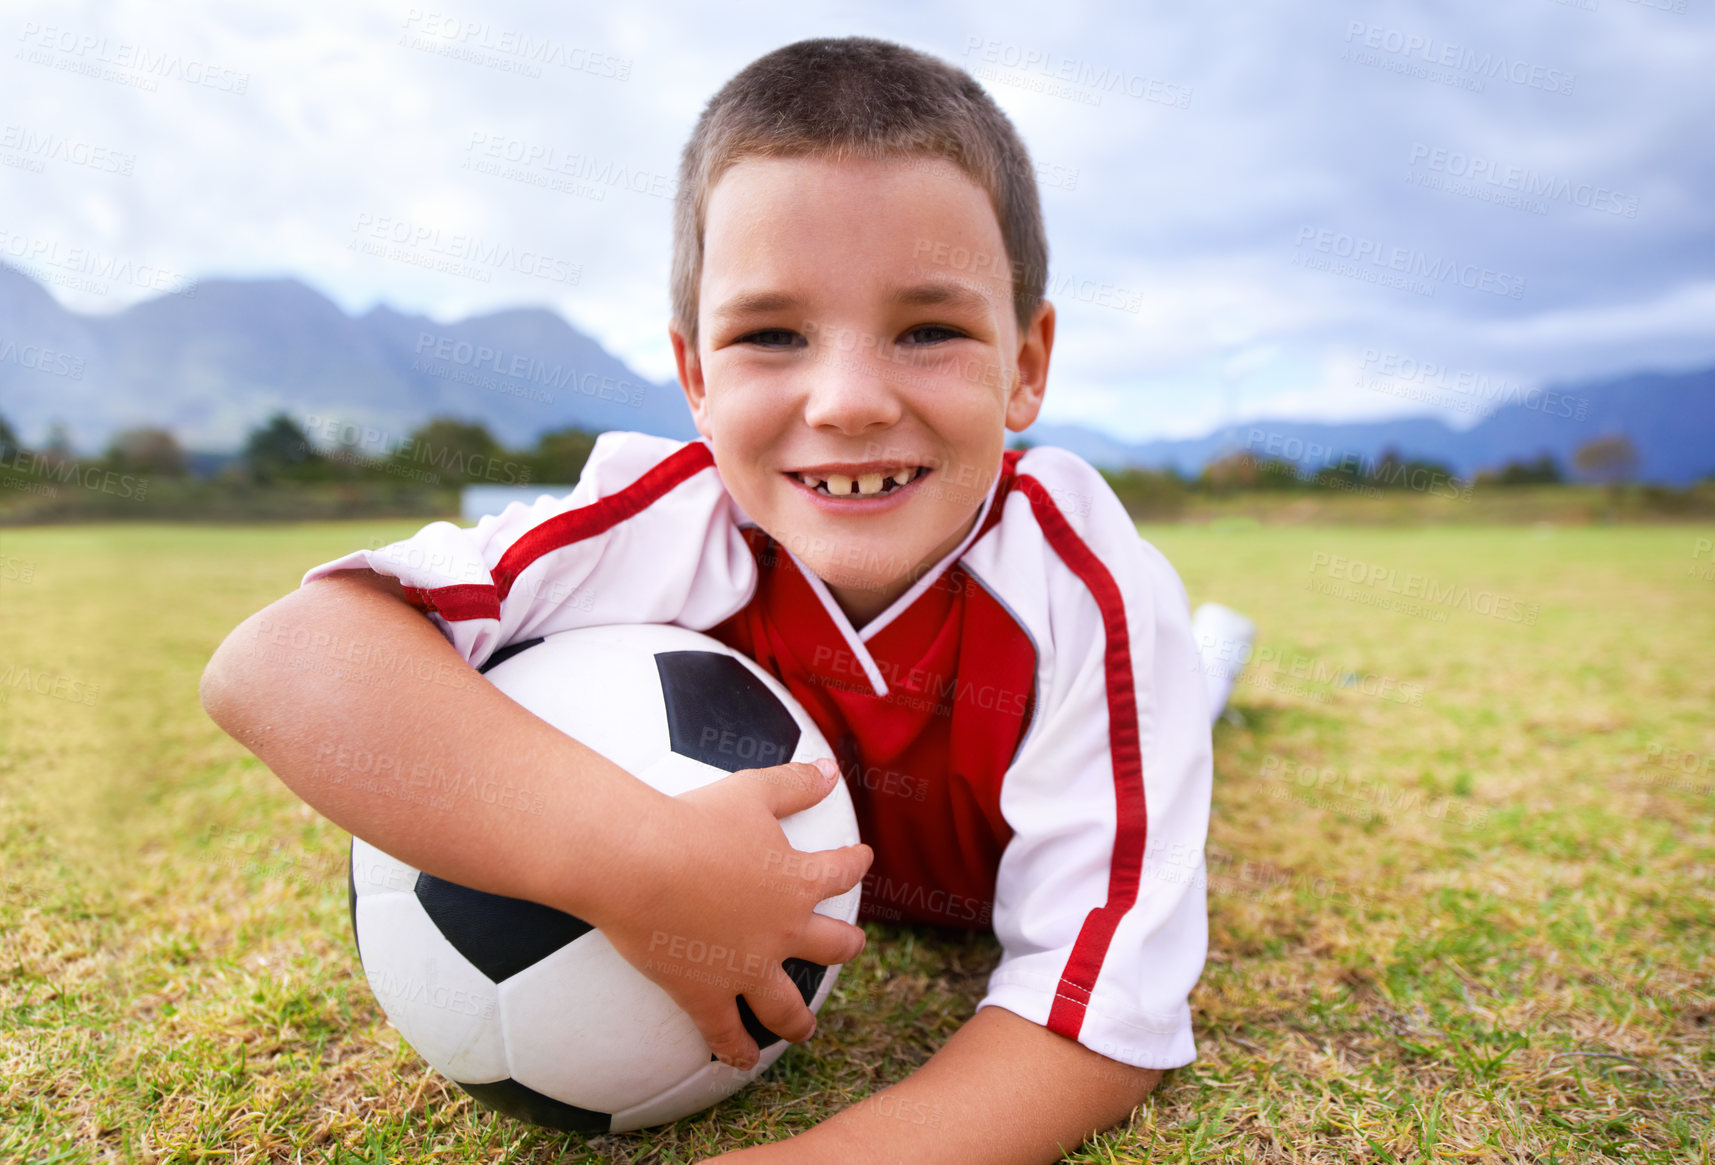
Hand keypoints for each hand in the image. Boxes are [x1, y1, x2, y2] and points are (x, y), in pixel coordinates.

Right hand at [597, 757, 871, 1069]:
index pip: (841, 871)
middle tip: (849, 946)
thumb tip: (828, 769)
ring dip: (799, 1020)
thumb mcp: (751, 791)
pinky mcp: (706, 995)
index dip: (854, 863)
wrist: (639, 862)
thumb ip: (793, 784)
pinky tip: (740, 1062)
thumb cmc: (693, 820)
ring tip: (805, 1029)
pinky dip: (735, 1051)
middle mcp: (783, 931)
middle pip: (832, 945)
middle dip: (846, 945)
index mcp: (797, 880)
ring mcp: (747, 969)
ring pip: (787, 1006)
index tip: (859, 859)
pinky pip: (726, 1034)